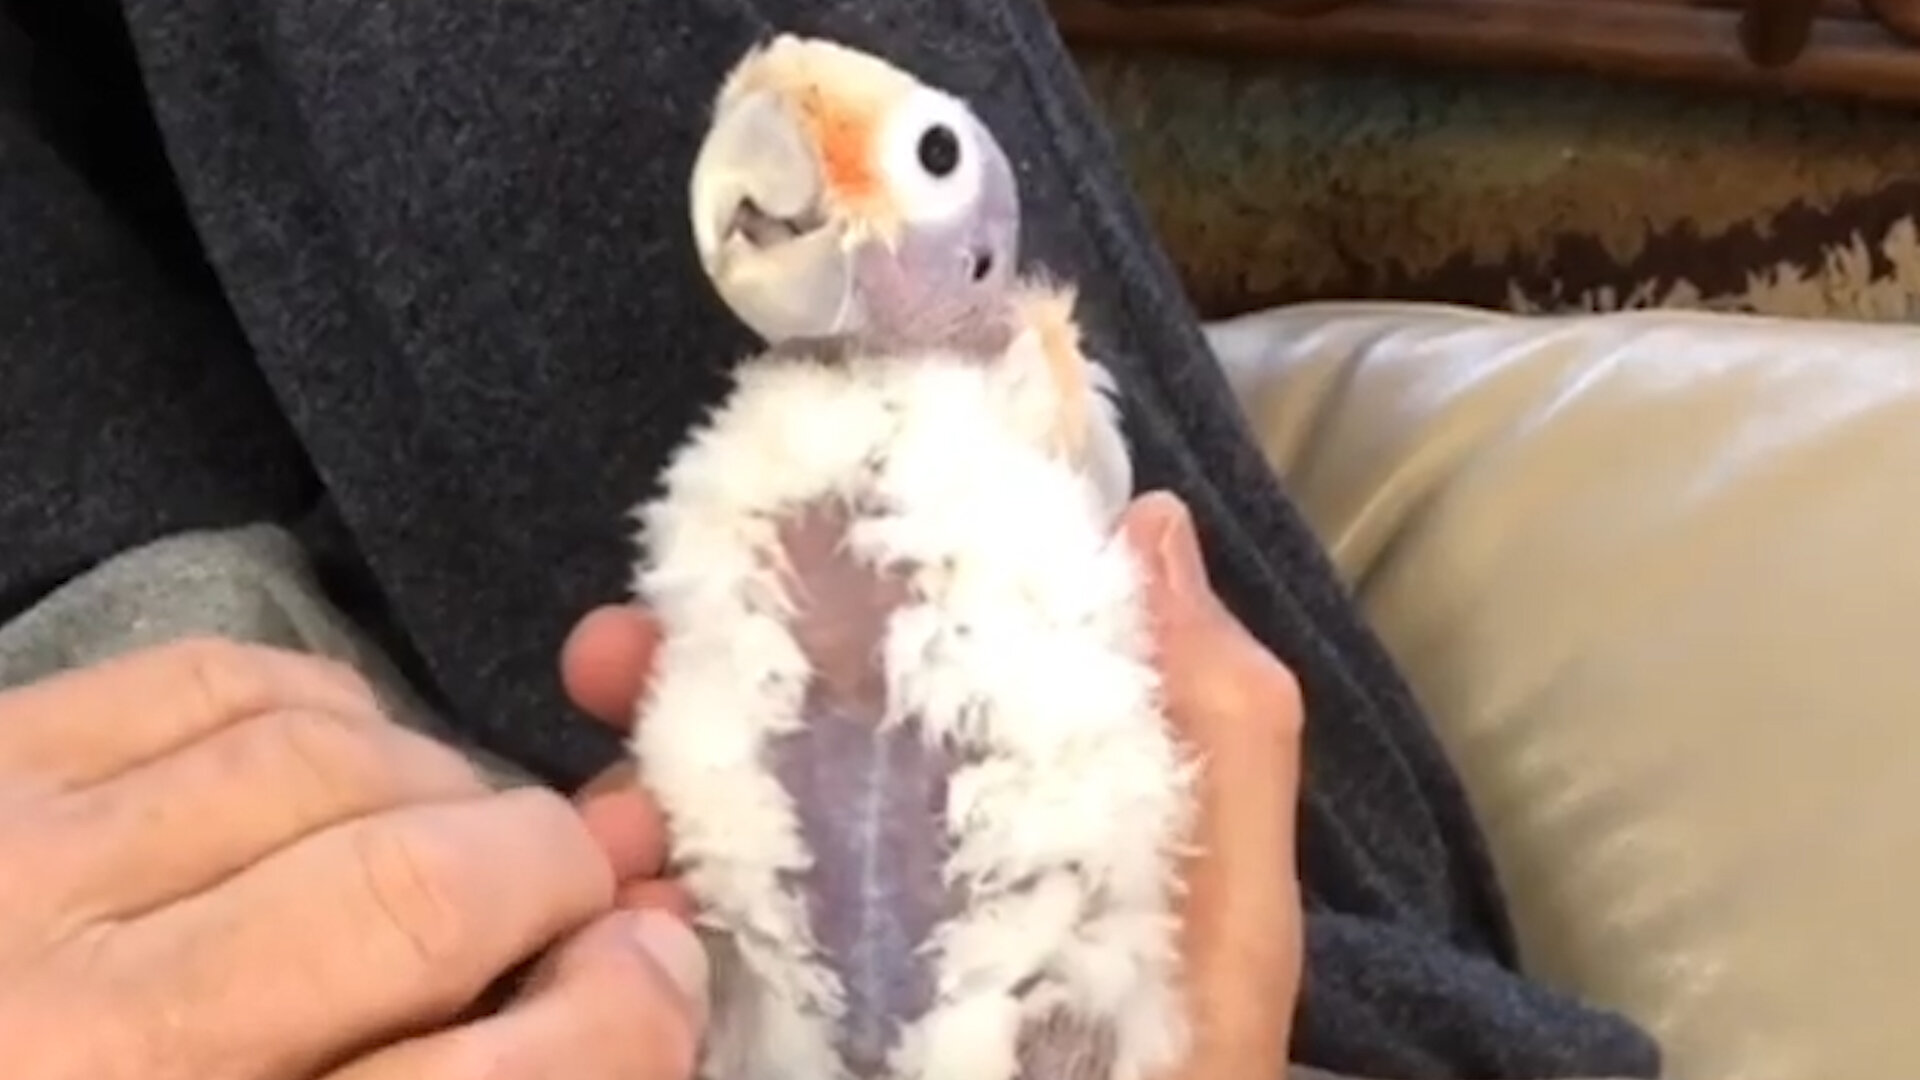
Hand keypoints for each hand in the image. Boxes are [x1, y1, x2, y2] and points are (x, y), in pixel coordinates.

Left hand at [0, 637, 706, 1079]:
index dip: (621, 1026)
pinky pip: (219, 677)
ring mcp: (9, 875)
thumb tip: (635, 965)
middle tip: (577, 896)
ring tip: (458, 833)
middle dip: (554, 880)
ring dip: (449, 789)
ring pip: (331, 763)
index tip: (656, 980)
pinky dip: (329, 710)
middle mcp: (80, 1038)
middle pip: (420, 901)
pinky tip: (345, 761)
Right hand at [562, 490, 1304, 1079]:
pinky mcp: (765, 1012)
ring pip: (700, 829)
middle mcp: (904, 855)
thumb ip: (1223, 731)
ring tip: (609, 821)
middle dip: (681, 676)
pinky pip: (673, 948)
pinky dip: (629, 915)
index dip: (826, 585)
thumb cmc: (1178, 1065)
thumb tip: (1152, 520)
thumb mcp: (1231, 913)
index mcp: (1009, 798)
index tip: (751, 531)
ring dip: (634, 798)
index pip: (910, 661)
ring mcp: (827, 941)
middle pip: (773, 732)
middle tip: (612, 655)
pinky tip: (620, 910)